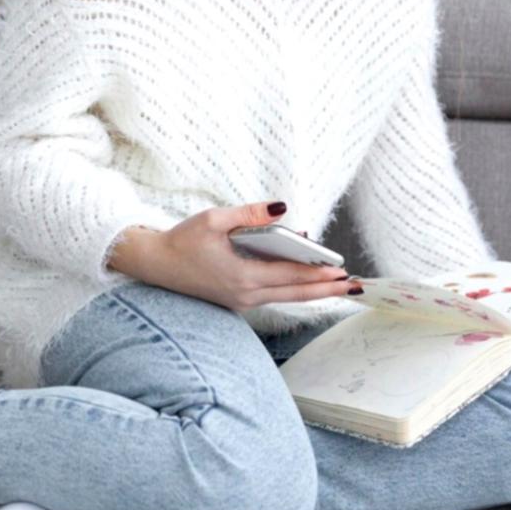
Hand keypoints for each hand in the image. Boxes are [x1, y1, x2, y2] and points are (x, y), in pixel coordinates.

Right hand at [146, 201, 358, 310]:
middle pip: (295, 294)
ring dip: (314, 291)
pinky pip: (273, 293)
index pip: (290, 277)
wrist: (156, 266)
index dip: (318, 275)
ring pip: (287, 297)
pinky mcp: (239, 299)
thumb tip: (282, 208)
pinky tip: (308, 276)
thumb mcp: (214, 220)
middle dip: (327, 290)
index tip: (341, 271)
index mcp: (241, 277)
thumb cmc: (182, 241)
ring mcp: (242, 301)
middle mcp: (245, 295)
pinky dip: (293, 286)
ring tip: (340, 285)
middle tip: (354, 287)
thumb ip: (249, 214)